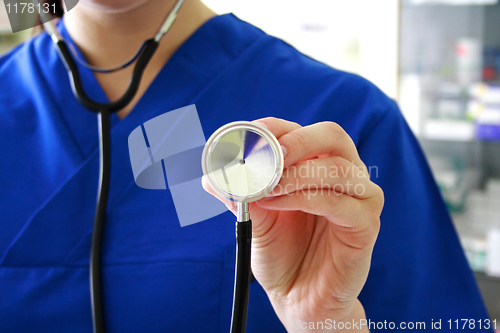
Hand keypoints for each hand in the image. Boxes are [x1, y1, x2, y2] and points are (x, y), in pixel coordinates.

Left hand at [203, 117, 383, 331]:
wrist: (298, 298)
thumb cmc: (281, 255)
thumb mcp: (255, 219)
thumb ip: (240, 195)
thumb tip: (212, 175)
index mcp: (318, 167)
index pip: (303, 132)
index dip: (275, 128)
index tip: (247, 137)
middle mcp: (343, 176)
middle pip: (332, 136)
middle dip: (296, 141)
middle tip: (267, 155)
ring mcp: (359, 199)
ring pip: (337, 168)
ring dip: (297, 173)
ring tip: (266, 187)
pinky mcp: (365, 225)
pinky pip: (339, 202)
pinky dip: (305, 198)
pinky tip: (278, 203)